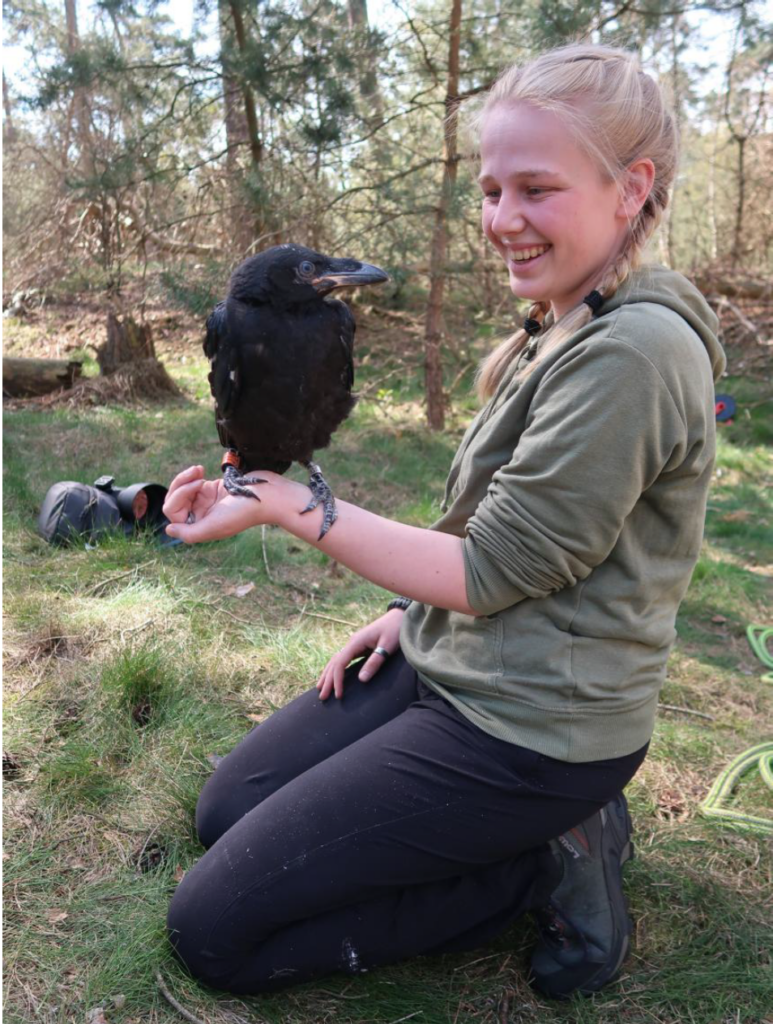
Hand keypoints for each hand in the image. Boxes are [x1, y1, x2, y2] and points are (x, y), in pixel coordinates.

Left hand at [162, 465, 305, 543]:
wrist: (268, 495)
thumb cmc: (244, 511)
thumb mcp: (215, 526)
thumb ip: (190, 533)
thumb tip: (169, 529)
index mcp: (200, 528)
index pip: (173, 513)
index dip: (178, 497)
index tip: (198, 485)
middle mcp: (201, 516)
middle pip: (175, 500)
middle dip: (180, 484)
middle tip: (197, 474)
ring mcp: (206, 502)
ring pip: (182, 489)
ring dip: (186, 477)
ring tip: (198, 469)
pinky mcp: (212, 489)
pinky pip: (192, 481)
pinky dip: (193, 474)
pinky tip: (200, 469)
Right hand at [316, 609, 404, 699]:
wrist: (399, 616)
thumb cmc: (395, 630)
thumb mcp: (387, 646)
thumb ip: (374, 662)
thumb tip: (361, 680)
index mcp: (356, 642)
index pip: (340, 663)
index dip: (337, 680)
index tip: (338, 695)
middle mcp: (352, 642)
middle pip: (334, 663)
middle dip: (328, 680)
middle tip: (322, 697)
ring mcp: (354, 644)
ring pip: (336, 660)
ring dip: (328, 675)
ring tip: (320, 689)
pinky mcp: (359, 646)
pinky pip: (343, 659)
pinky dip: (335, 669)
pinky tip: (332, 676)